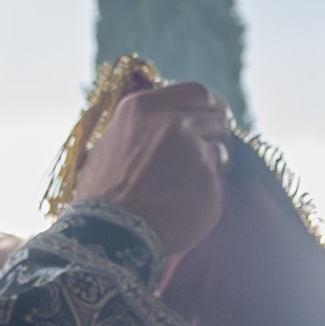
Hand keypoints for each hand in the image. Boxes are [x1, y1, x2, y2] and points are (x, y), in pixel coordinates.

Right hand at [68, 80, 236, 262]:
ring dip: (213, 164)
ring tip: (189, 184)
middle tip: (212, 149)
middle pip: (215, 118)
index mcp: (145, 107)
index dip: (212, 105)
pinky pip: (219, 182)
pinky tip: (187, 204)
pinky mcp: (209, 182)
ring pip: (221, 150)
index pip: (198, 92)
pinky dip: (208, 192)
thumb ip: (133, 130)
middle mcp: (173, 122)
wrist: (113, 233)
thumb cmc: (103, 196)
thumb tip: (145, 127)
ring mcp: (194, 151)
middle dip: (217, 134)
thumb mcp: (106, 145)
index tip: (216, 115)